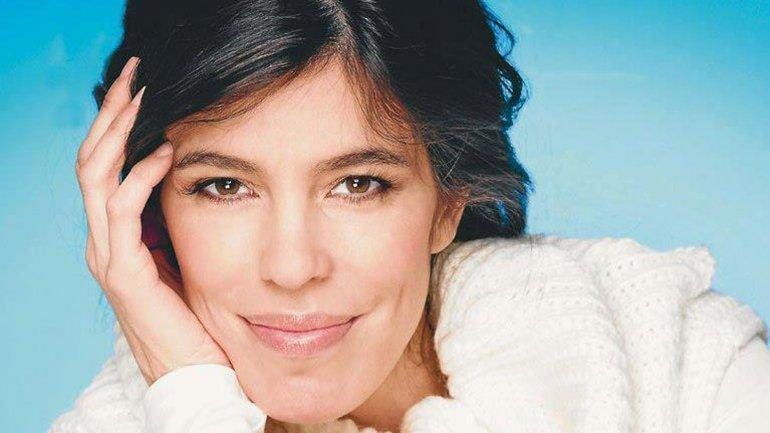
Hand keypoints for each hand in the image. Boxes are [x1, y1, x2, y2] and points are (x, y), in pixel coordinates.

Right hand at [75, 56, 231, 385]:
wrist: (196, 376)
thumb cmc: (197, 317)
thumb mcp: (187, 256)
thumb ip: (179, 221)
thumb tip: (200, 176)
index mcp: (119, 235)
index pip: (107, 165)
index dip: (119, 122)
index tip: (145, 84)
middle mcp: (105, 239)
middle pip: (93, 160)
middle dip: (112, 112)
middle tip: (137, 72)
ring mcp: (108, 255)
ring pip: (97, 176)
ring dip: (118, 131)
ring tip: (142, 93)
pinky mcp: (124, 272)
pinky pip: (122, 211)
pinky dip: (140, 176)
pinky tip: (165, 151)